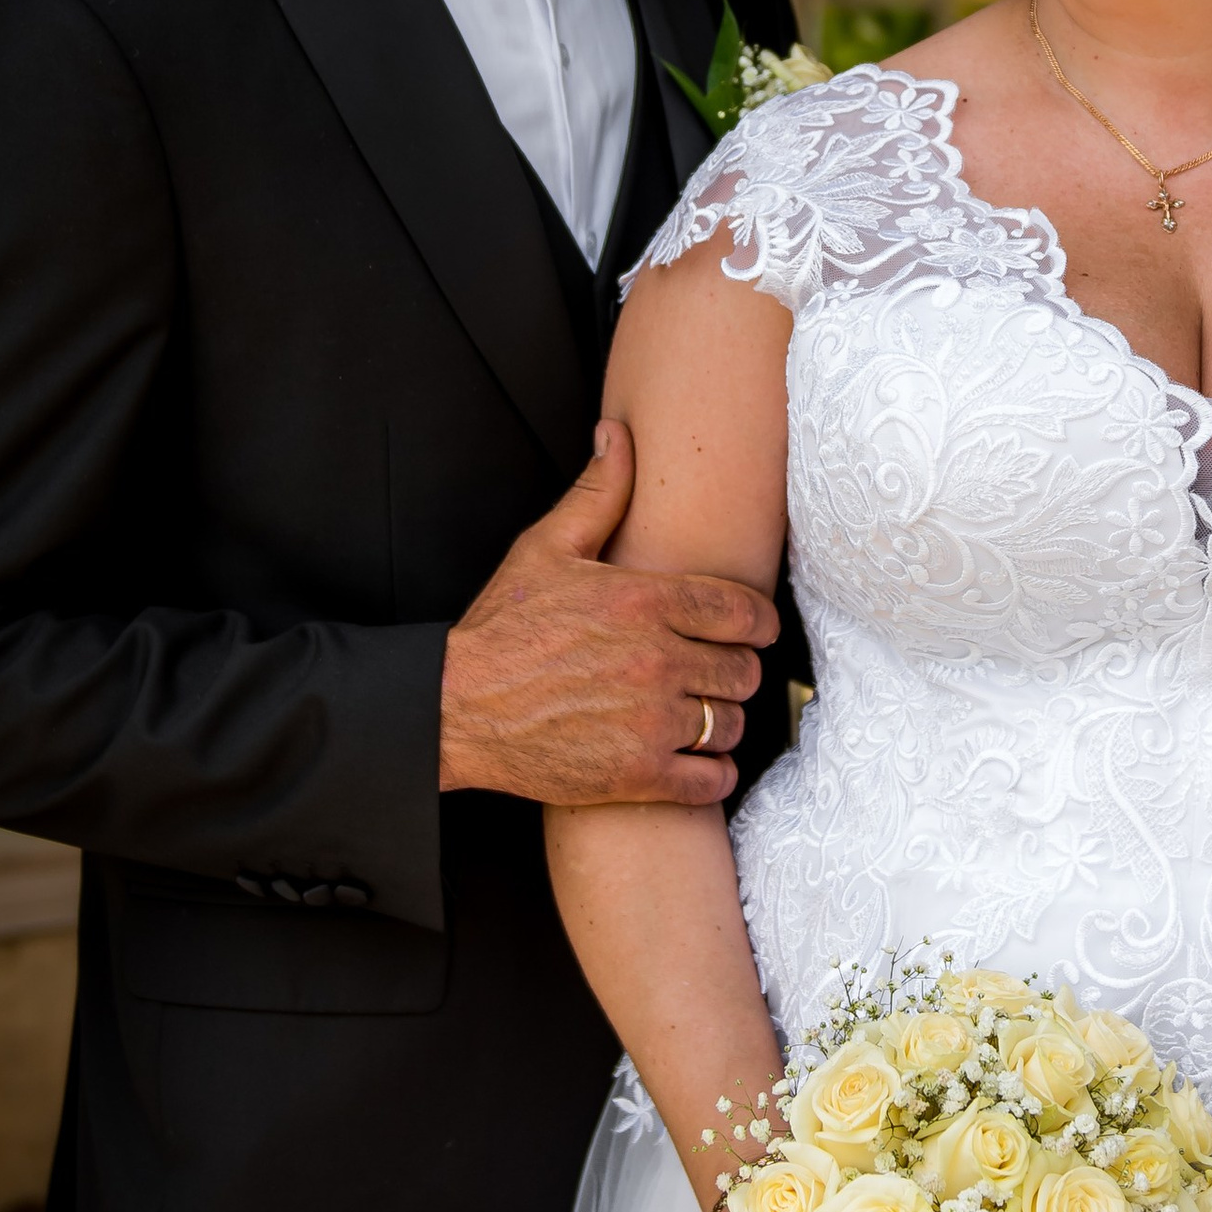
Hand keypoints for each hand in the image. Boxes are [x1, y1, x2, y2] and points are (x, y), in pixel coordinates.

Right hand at [440, 420, 778, 804]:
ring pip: (731, 724)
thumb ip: (598, 493)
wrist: (454, 708)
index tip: (751, 631)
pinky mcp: (636, 774)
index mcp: (644, 600)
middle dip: (736, 671)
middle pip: (744, 670)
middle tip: (715, 675)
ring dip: (722, 722)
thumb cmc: (500, 628)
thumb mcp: (545, 548)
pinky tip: (693, 763)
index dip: (757, 623)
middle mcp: (656, 658)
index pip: (744, 611)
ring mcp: (649, 720)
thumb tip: (618, 433)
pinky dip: (711, 774)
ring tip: (697, 717)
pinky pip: (711, 779)